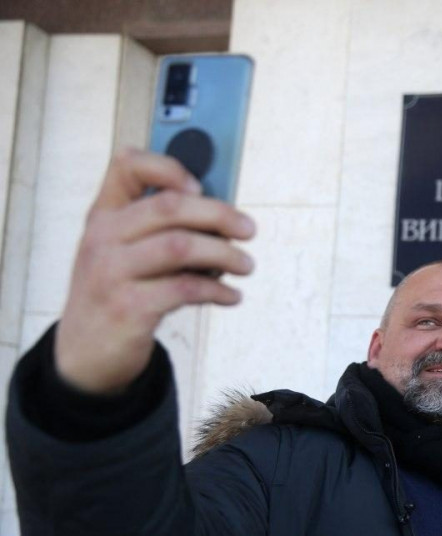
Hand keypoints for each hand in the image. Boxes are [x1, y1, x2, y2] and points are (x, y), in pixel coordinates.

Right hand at [54, 148, 255, 394]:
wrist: (84, 353)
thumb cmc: (118, 293)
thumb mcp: (125, 254)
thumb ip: (160, 231)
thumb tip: (222, 218)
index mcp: (103, 216)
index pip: (126, 166)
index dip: (167, 166)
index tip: (200, 185)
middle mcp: (102, 238)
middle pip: (169, 206)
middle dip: (218, 214)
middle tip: (249, 229)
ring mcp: (111, 273)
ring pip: (181, 246)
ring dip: (225, 254)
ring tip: (246, 265)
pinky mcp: (128, 308)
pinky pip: (185, 288)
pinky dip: (217, 290)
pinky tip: (231, 296)